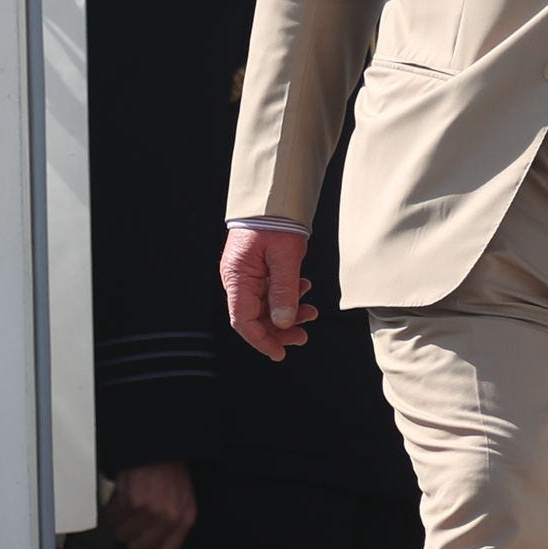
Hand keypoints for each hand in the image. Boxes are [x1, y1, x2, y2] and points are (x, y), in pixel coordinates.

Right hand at [107, 461, 197, 548]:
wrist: (161, 445)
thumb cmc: (172, 471)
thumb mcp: (184, 501)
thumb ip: (174, 526)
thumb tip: (156, 548)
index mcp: (183, 520)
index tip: (142, 548)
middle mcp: (167, 518)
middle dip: (131, 539)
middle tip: (132, 525)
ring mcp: (148, 510)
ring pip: (121, 535)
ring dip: (120, 523)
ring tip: (127, 508)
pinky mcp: (130, 500)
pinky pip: (112, 517)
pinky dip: (112, 509)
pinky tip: (121, 498)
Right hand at [220, 226, 314, 360]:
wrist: (275, 195)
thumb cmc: (275, 220)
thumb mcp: (285, 258)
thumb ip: (284, 292)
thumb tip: (283, 323)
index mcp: (237, 277)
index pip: (243, 321)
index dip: (261, 340)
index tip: (279, 352)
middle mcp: (238, 278)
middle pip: (255, 317)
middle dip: (280, 329)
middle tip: (302, 335)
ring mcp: (247, 273)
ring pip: (266, 305)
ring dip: (288, 312)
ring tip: (310, 312)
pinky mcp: (258, 268)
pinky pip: (270, 291)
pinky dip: (288, 295)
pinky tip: (303, 289)